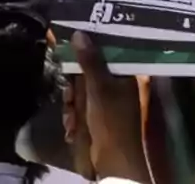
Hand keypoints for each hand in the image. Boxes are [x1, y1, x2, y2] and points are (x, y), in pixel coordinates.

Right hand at [63, 32, 150, 182]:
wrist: (112, 162)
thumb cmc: (112, 121)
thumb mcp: (99, 88)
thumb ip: (89, 61)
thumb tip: (79, 33)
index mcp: (126, 75)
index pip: (105, 51)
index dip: (86, 48)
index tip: (68, 43)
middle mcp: (117, 85)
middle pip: (87, 71)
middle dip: (73, 84)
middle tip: (70, 95)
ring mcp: (106, 102)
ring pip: (79, 89)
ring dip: (71, 103)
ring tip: (72, 117)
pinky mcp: (95, 116)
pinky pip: (78, 106)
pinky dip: (72, 116)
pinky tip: (72, 127)